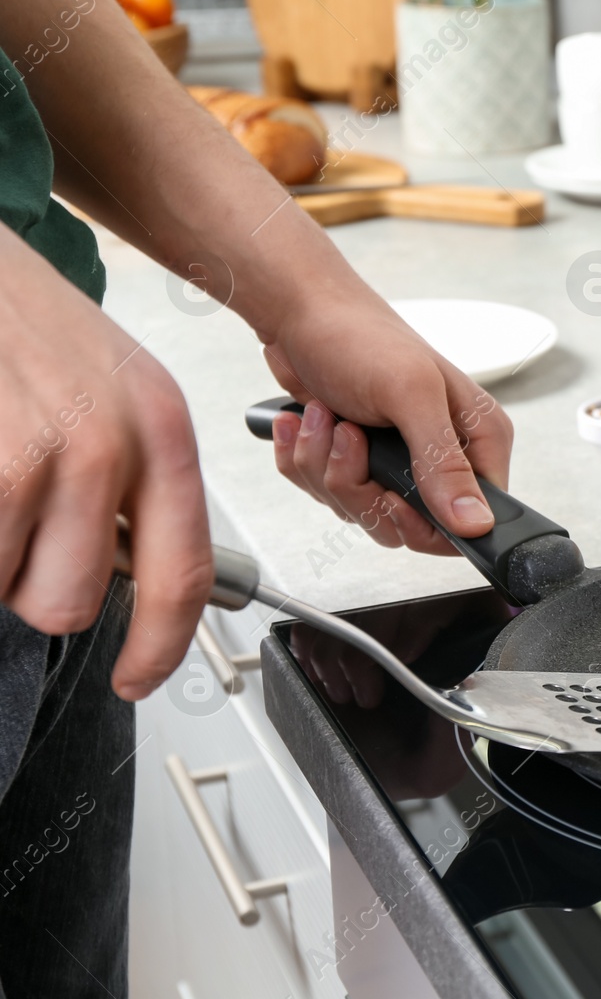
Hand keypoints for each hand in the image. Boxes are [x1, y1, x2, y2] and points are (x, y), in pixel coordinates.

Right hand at [0, 226, 212, 700]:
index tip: (142, 676)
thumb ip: (135, 482)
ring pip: (11, 583)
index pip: (185, 574)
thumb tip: (130, 573)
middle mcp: (111, 446)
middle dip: (34, 582)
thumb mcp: (114, 391)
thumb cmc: (25, 323)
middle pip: (75, 601)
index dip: (160, 645)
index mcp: (162, 431)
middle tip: (17, 522)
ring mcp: (39, 456)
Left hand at [259, 287, 512, 553]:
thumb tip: (476, 522)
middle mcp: (444, 456)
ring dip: (326, 469)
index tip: (390, 496)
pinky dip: (305, 461)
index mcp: (478, 439)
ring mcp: (398, 464)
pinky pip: (330, 496)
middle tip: (349, 439)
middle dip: (361, 489)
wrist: (299, 313)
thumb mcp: (409, 395)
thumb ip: (444, 463)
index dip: (428, 523)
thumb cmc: (360, 336)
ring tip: (325, 417)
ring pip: (365, 514)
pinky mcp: (358, 464)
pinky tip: (307, 422)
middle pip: (410, 527)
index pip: (474, 520)